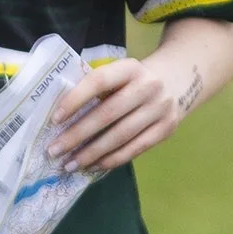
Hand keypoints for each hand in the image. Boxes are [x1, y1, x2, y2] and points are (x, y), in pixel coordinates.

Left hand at [47, 46, 204, 174]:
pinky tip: (93, 166)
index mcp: (130, 67)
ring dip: (92, 153)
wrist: (178, 81)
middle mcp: (148, 86)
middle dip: (78, 135)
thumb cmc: (133, 80)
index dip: (76, 99)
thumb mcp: (119, 73)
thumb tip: (60, 117)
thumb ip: (96, 88)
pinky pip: (135, 148)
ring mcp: (160, 109)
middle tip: (54, 150)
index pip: (99, 81)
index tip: (55, 119)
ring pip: (121, 136)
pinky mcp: (166, 129)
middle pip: (108, 114)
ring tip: (70, 164)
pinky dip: (112, 160)